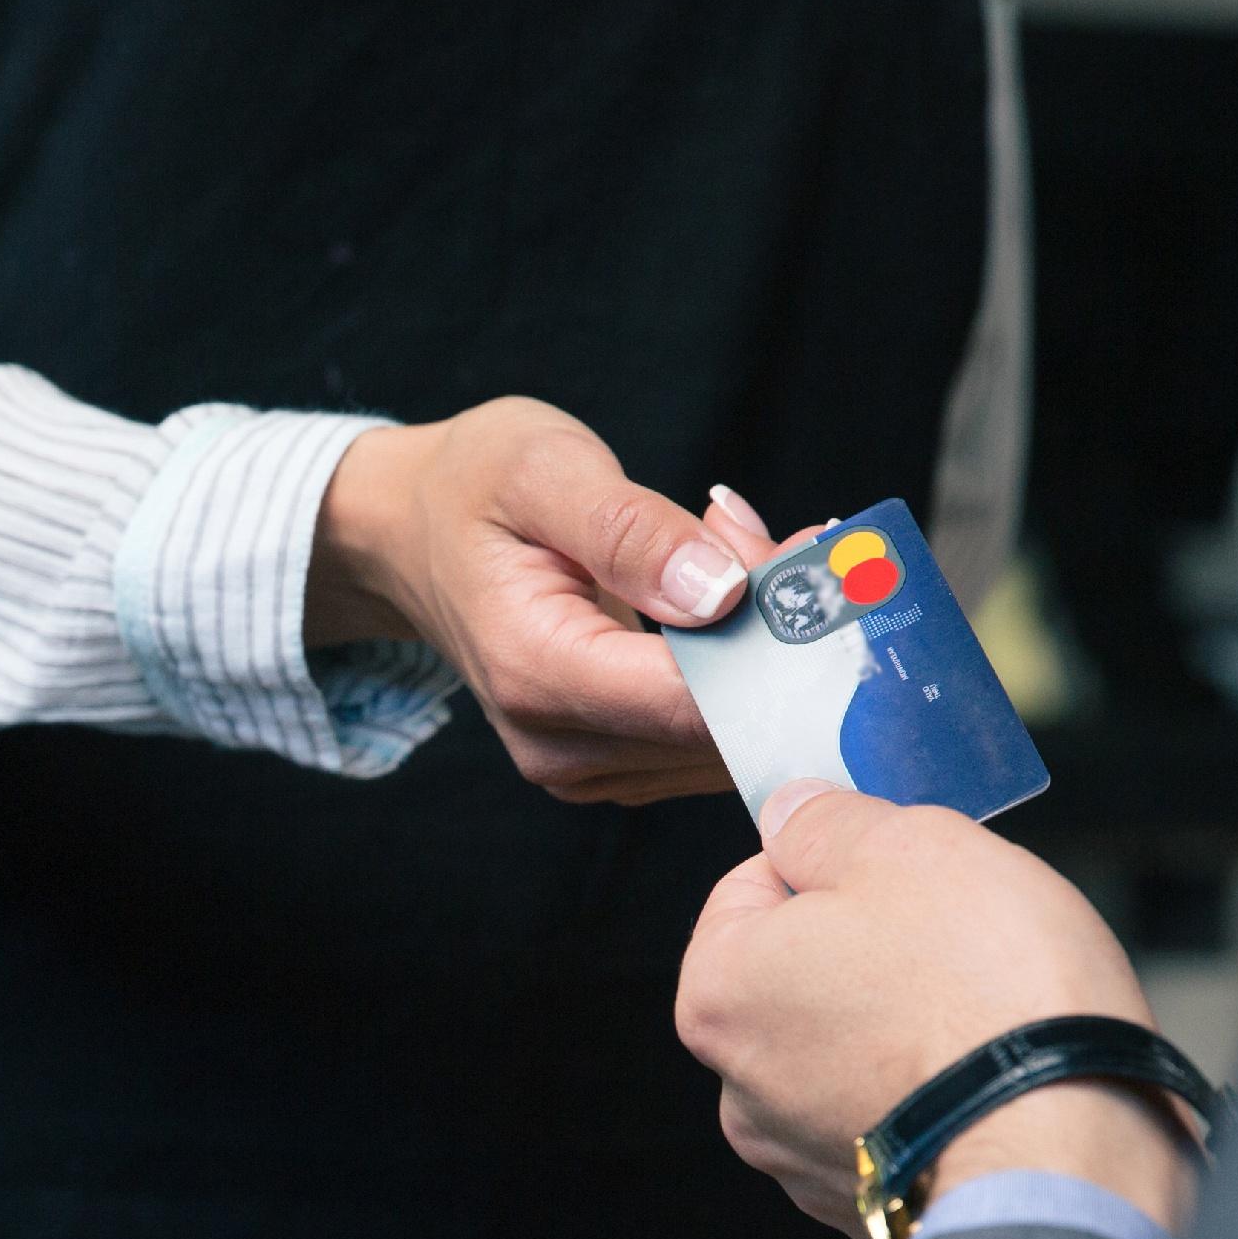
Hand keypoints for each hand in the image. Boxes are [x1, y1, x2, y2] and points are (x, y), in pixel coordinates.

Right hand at [308, 399, 758, 803]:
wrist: (410, 534)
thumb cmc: (473, 488)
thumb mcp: (545, 470)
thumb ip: (632, 532)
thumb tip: (724, 592)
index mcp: (538, 673)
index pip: (694, 702)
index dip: (780, 647)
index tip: (826, 570)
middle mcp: (560, 746)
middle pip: (723, 726)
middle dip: (784, 641)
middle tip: (800, 538)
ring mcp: (586, 768)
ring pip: (730, 737)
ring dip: (769, 651)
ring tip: (741, 545)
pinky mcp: (613, 765)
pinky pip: (710, 737)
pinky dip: (745, 670)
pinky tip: (728, 593)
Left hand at [674, 785, 1197, 1238]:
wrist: (1073, 1149)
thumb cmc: (989, 991)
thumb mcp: (907, 846)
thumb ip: (828, 822)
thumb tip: (791, 812)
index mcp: (718, 993)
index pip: (752, 887)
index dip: (833, 861)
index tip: (902, 871)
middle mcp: (739, 1090)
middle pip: (801, 974)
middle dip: (873, 947)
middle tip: (958, 940)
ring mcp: (802, 1160)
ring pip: (850, 1050)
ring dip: (905, 1024)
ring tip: (983, 1016)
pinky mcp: (873, 1208)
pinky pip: (897, 1120)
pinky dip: (933, 1096)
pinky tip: (987, 1080)